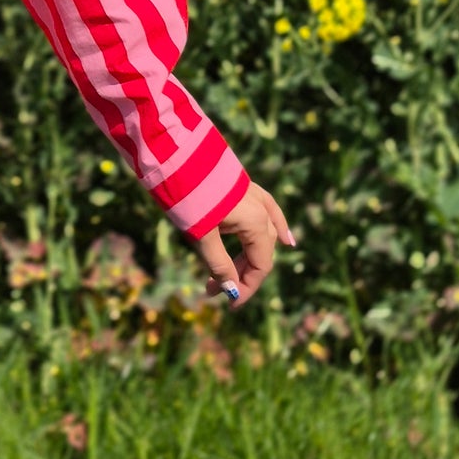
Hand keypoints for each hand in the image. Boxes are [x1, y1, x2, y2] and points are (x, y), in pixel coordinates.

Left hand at [193, 182, 294, 309]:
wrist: (175, 153)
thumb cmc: (187, 195)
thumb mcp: (201, 235)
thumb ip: (218, 264)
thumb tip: (231, 290)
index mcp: (255, 222)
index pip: (260, 265)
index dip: (247, 288)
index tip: (229, 304)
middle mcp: (259, 209)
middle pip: (258, 250)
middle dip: (238, 273)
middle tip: (212, 288)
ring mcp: (252, 194)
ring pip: (260, 232)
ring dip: (244, 255)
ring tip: (231, 274)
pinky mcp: (242, 185)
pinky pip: (265, 209)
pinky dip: (272, 225)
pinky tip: (283, 237)